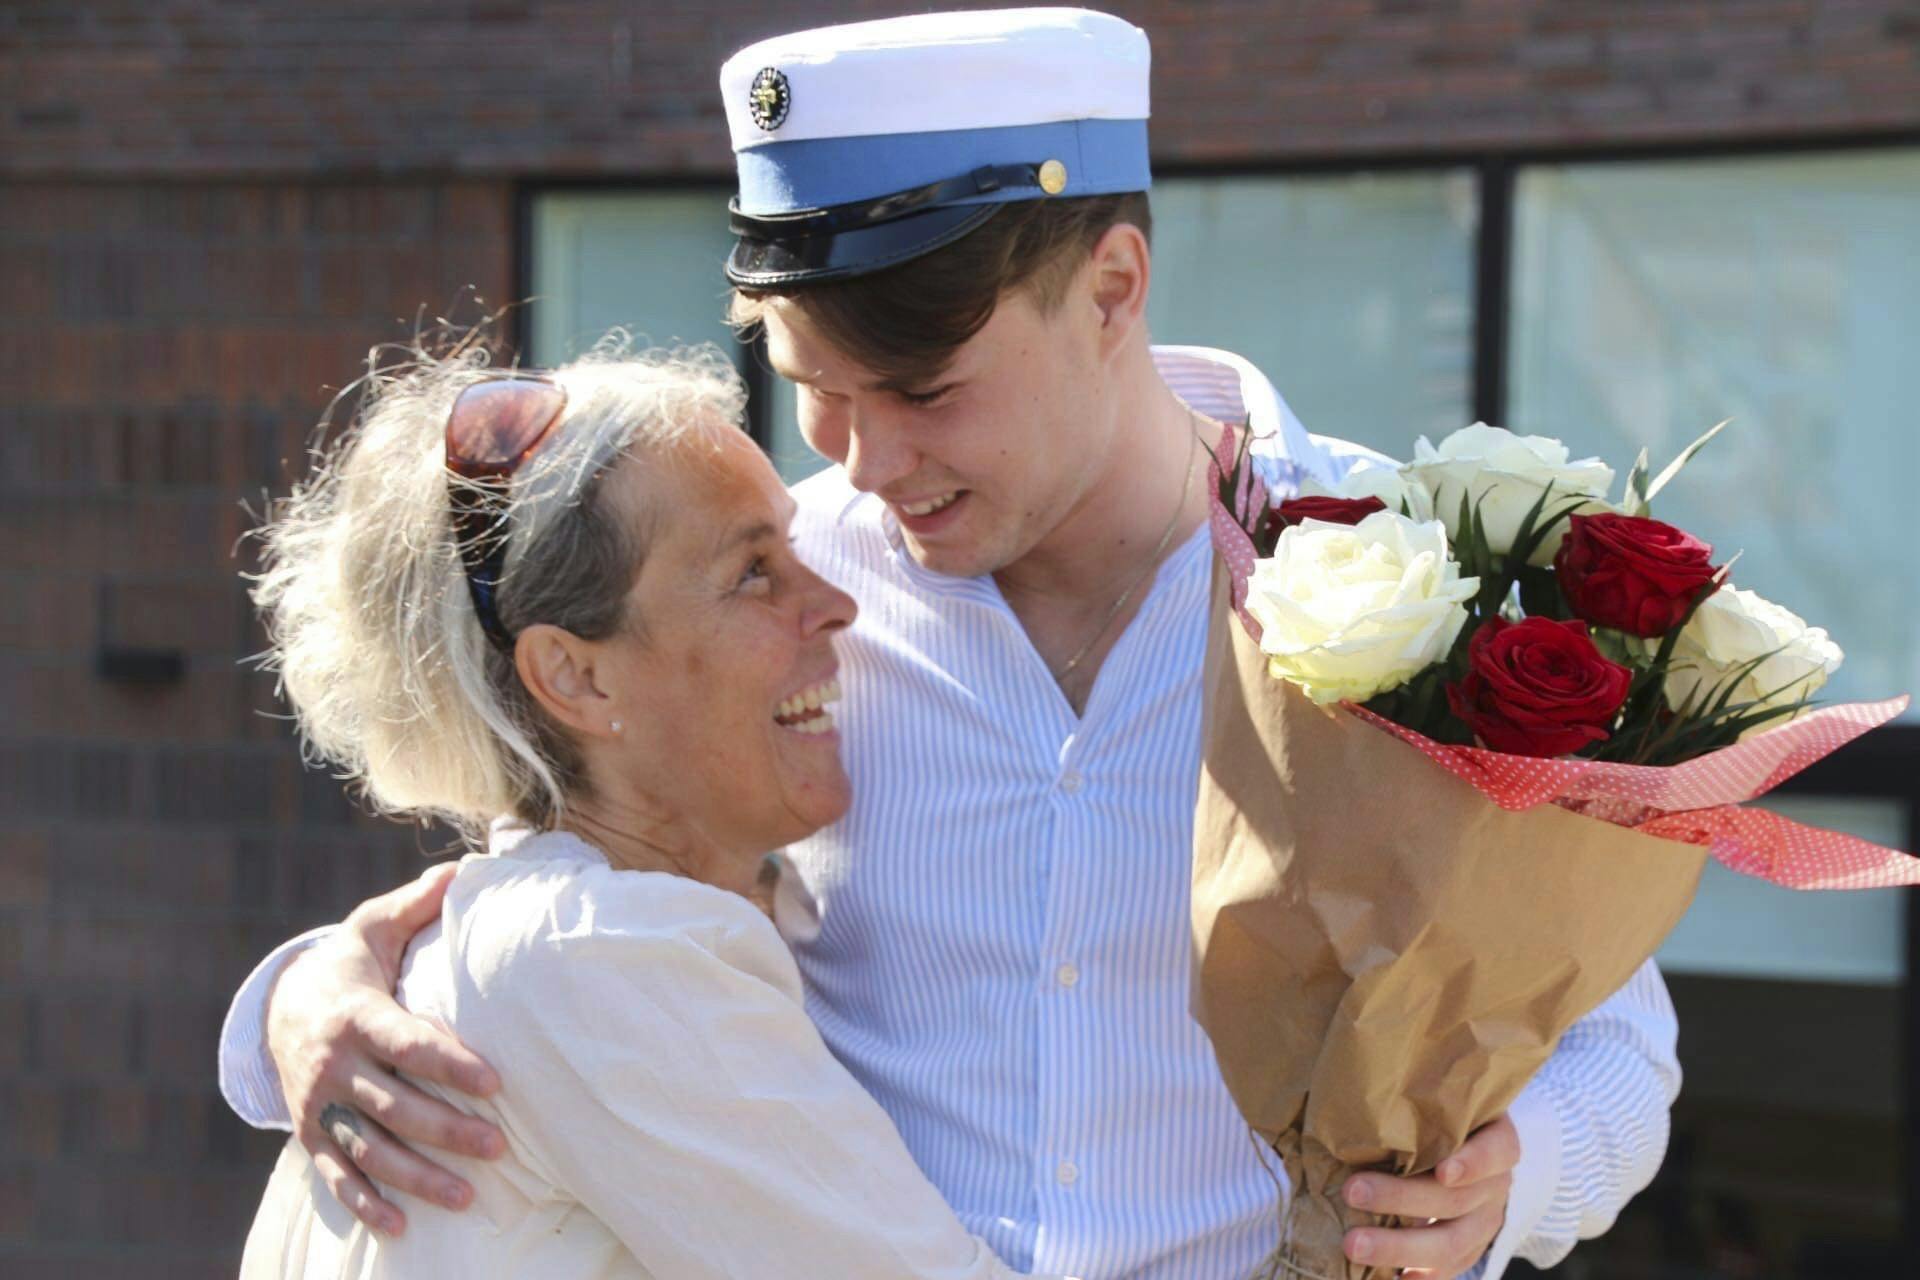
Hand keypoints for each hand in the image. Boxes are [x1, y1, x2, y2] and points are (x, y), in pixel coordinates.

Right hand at [267, 862, 505, 1235]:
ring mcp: (319, 1106)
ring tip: (467, 1195)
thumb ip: (417, 905)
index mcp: (356, 1014)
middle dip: (445, 1128)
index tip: (496, 1081)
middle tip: (498, 1145)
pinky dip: (366, 1204)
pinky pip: (337, 1176)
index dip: (449, 1063)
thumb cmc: (349, 964)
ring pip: (369, 1149)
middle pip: (394, 1105)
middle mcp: (333, 1065)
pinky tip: (402, 1226)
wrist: (279, 1006)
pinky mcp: (312, 1134)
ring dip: (416, 1177)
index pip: (407, 1043)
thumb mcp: (373, 928)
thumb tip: (464, 869)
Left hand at [1341, 1113, 1518, 1278]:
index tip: (1444, 1171)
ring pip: (1449, 1243)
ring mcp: (1485, 1221)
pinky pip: (1448, 1268)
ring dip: (1398, 1247)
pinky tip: (1392, 1277)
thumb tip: (1354, 1107)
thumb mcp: (1438, 1101)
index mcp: (1496, 1140)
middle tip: (1353, 1192)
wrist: (1465, 1147)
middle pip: (1456, 1199)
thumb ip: (1412, 1106)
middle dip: (1401, 1198)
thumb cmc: (1437, 1114)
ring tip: (1353, 1244)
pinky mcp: (1469, 1248)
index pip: (1495, 1150)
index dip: (1473, 1162)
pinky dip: (1420, 1276)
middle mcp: (1496, 1185)